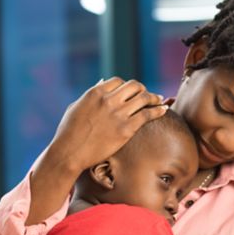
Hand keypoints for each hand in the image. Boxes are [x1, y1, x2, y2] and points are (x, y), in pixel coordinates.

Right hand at [49, 77, 166, 172]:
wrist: (70, 153)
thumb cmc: (69, 132)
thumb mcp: (76, 107)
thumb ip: (91, 94)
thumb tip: (103, 81)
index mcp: (96, 93)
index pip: (118, 81)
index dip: (126, 86)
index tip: (131, 92)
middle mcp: (109, 100)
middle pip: (134, 86)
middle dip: (142, 89)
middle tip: (147, 95)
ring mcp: (118, 114)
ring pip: (144, 98)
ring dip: (154, 97)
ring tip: (159, 100)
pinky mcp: (126, 129)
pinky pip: (147, 114)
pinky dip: (158, 110)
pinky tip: (164, 109)